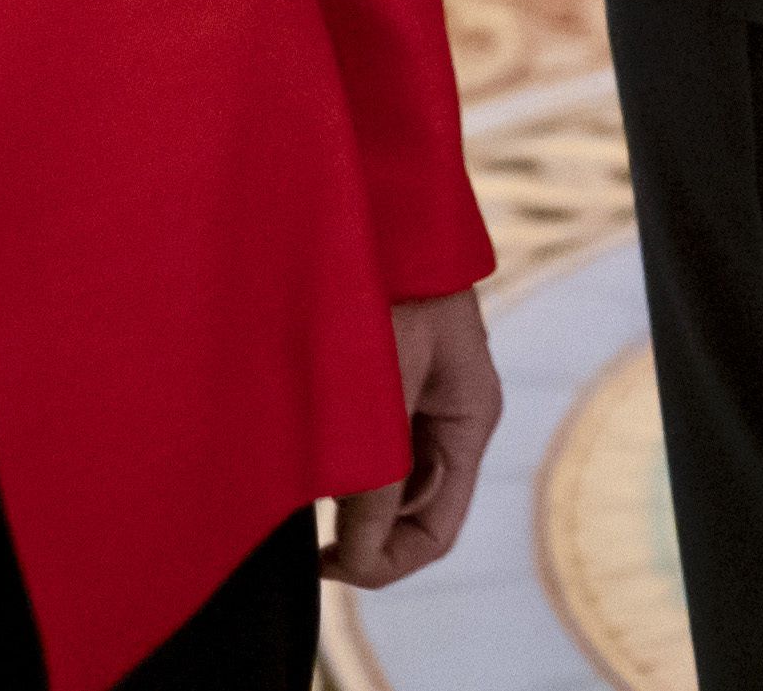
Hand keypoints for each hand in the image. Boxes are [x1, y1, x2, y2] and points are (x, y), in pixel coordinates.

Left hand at [324, 287, 499, 589]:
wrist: (375, 198)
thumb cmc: (382, 276)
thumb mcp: (384, 383)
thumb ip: (376, 472)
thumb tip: (357, 560)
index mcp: (469, 419)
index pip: (434, 532)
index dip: (381, 564)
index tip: (324, 563)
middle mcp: (446, 415)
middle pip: (406, 514)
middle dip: (358, 529)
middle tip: (298, 526)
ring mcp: (414, 395)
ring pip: (379, 480)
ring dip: (341, 491)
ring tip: (294, 473)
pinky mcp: (380, 374)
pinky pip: (363, 441)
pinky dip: (332, 457)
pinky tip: (297, 442)